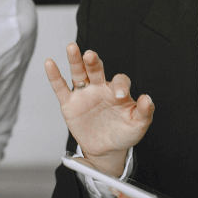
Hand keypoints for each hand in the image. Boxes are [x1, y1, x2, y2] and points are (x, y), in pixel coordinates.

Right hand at [44, 44, 153, 176]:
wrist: (107, 149)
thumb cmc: (124, 133)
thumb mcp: (138, 125)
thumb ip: (145, 112)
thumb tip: (147, 99)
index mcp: (117, 90)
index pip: (120, 80)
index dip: (120, 85)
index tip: (120, 95)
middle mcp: (100, 88)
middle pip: (96, 69)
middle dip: (93, 62)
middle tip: (90, 56)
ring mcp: (84, 94)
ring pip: (78, 73)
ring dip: (75, 60)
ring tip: (72, 48)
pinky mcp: (70, 104)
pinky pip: (61, 88)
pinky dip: (54, 76)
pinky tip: (50, 64)